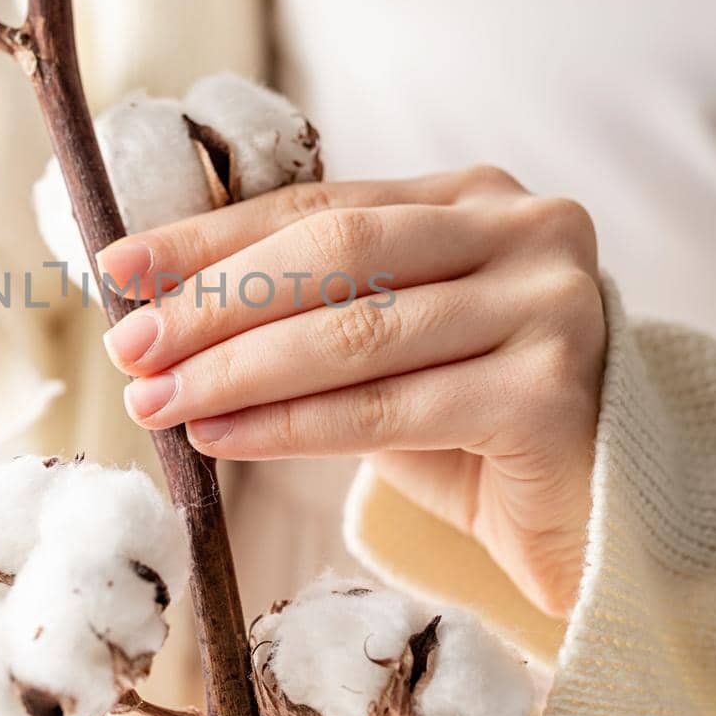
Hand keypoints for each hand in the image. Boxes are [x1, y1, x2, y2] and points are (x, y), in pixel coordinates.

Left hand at [96, 166, 606, 615]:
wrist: (595, 517)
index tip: (119, 266)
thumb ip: (304, 309)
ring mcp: (549, 304)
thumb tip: (156, 305)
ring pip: (356, 330)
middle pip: (336, 253)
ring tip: (156, 399)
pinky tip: (222, 438)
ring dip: (237, 369)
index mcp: (473, 198)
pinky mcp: (552, 391)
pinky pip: (390, 407)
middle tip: (130, 344)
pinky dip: (292, 425)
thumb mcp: (385, 345)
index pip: (320, 206)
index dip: (212, 236)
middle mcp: (524, 230)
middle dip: (215, 301)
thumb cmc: (471, 426)